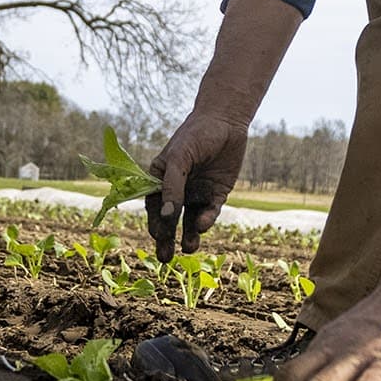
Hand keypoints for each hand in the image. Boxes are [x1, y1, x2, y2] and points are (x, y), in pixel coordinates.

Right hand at [149, 107, 245, 260]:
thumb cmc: (195, 135)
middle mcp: (178, 189)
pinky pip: (210, 212)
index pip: (154, 206)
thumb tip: (167, 217)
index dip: (155, 223)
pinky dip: (207, 220)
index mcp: (160, 179)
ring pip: (190, 220)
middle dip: (167, 239)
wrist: (226, 121)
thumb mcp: (180, 158)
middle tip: (165, 259)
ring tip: (189, 249)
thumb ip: (172, 187)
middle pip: (170, 220)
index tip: (157, 236)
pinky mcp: (217, 194)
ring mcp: (197, 193)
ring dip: (189, 235)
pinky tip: (203, 224)